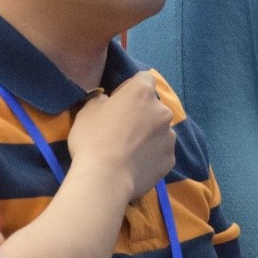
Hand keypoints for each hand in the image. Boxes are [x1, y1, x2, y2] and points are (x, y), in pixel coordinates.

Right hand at [67, 70, 175, 200]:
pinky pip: (161, 152)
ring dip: (148, 135)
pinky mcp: (170, 159)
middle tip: (122, 130)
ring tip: (129, 152)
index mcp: (142, 92)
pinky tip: (135, 165)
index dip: (130, 88)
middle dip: (141, 114)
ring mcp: (170, 136)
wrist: (105, 179)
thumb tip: (107, 101)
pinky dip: (151, 156)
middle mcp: (162, 111)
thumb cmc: (93, 139)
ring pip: (159, 130)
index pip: (143, 79)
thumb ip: (100, 100)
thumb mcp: (87, 111)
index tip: (117, 103)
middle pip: (153, 107)